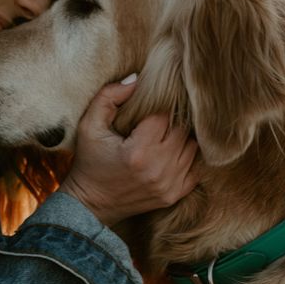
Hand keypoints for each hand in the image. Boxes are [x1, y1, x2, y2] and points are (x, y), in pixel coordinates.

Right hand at [58, 80, 200, 226]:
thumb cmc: (89, 162)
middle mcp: (157, 170)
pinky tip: (172, 153)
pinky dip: (187, 158)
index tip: (145, 113)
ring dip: (180, 139)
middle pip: (182, 131)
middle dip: (170, 123)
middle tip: (155, 123)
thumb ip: (109, 96)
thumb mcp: (89, 125)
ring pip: (192, 147)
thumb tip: (137, 79)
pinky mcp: (173, 196)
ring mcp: (168, 185)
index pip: (164, 116)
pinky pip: (195, 168)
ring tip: (162, 138)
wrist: (91, 204)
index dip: (155, 110)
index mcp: (137, 152)